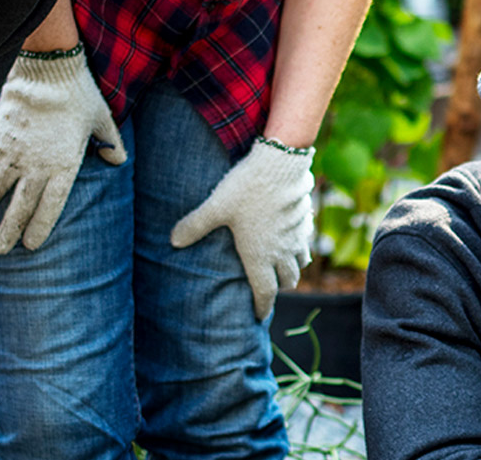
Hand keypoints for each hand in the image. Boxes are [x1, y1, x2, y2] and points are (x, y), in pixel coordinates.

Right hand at [0, 49, 124, 252]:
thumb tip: (120, 160)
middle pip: (20, 204)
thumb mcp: (102, 119)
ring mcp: (14, 152)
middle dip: (8, 228)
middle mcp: (37, 165)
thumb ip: (110, 142)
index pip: (51, 205)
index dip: (40, 226)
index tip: (29, 245)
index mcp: (65, 165)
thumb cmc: (79, 95)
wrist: (51, 70)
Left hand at [170, 141, 315, 319]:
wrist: (280, 164)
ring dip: (292, 268)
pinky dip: (300, 247)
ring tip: (282, 266)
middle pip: (287, 280)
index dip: (262, 308)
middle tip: (269, 288)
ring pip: (301, 262)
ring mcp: (297, 237)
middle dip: (279, 287)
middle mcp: (282, 252)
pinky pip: (306, 242)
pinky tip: (291, 237)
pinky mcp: (307, 220)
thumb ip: (195, 225)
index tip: (259, 316)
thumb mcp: (215, 206)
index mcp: (260, 257)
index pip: (265, 293)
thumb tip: (173, 241)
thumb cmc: (246, 188)